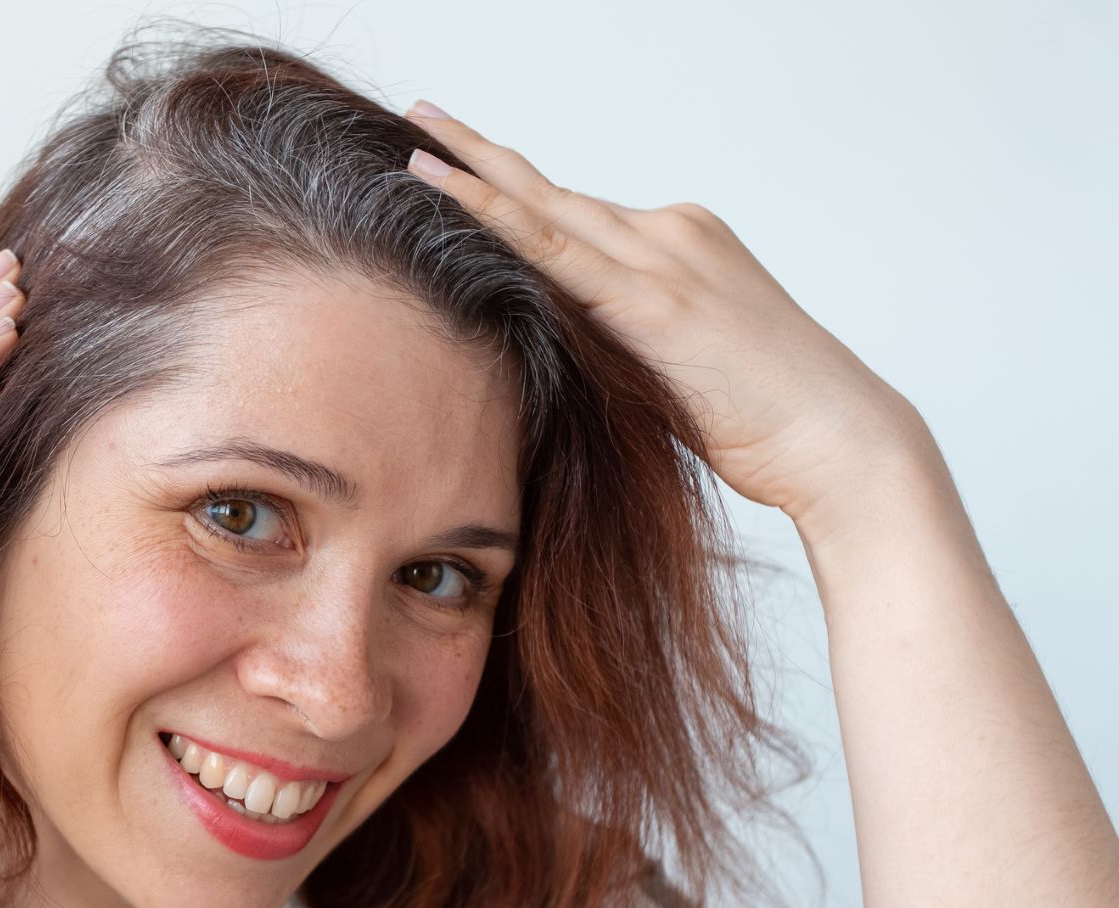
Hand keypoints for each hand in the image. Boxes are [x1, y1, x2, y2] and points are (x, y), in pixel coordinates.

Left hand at [401, 100, 935, 528]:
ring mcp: (664, 260)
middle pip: (555, 193)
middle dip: (483, 157)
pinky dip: (499, 220)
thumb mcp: (675, 370)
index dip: (514, 189)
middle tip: (422, 116)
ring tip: (417, 142)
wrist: (840, 440)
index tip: (463, 162)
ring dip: (476, 175)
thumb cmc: (766, 421)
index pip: (577, 214)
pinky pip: (557, 252)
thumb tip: (558, 354)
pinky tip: (451, 196)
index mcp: (679, 247)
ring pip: (548, 209)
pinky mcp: (655, 301)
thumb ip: (620, 343)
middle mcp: (670, 236)